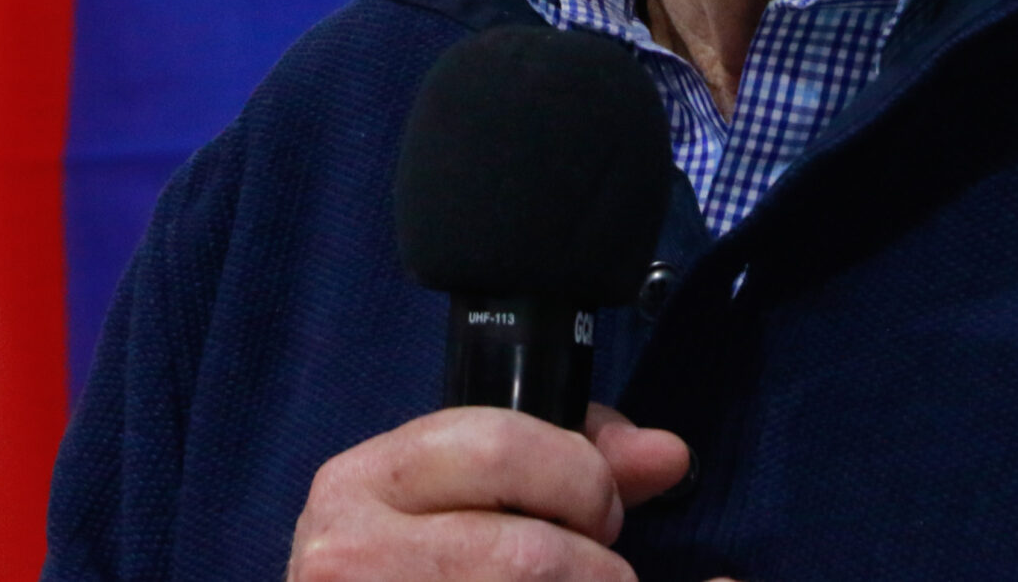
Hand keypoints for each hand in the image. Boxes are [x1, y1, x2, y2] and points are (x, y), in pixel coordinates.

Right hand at [287, 403, 691, 581]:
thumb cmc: (423, 558)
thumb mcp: (471, 490)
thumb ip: (569, 460)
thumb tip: (667, 453)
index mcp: (363, 483)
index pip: (498, 448)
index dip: (578, 477)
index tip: (599, 506)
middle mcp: (349, 555)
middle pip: (527, 556)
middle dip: (593, 563)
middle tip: (599, 569)